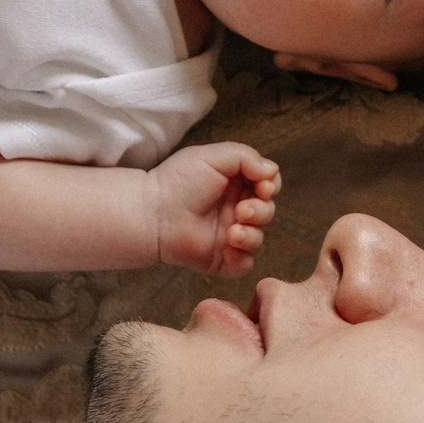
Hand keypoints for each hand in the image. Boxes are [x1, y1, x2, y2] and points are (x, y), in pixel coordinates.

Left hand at [148, 142, 280, 274]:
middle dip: (262, 211)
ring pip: (258, 239)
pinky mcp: (221, 259)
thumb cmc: (178, 181)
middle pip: (267, 212)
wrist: (152, 212)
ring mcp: (229, 236)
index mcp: (236, 184)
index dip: (271, 186)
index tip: (262, 186)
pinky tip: (227, 248)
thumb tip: (271, 171)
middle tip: (242, 210)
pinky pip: (244, 265)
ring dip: (251, 235)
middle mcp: (235, 209)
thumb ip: (246, 157)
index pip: (268, 185)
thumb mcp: (212, 157)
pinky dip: (241, 259)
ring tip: (232, 231)